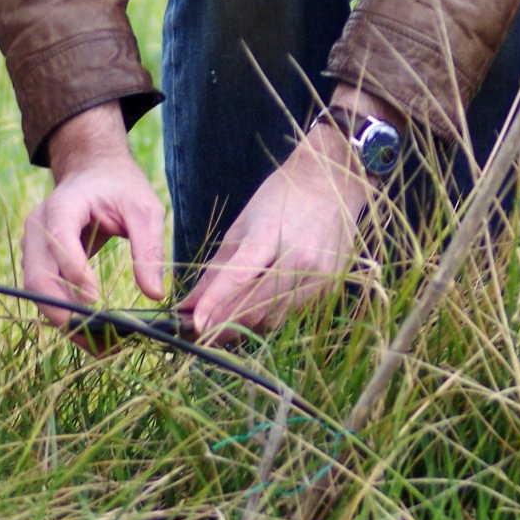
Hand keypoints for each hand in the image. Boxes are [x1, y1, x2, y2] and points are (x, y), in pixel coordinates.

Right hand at [21, 104, 168, 340]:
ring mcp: (34, 246)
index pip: (59, 240)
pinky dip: (66, 316)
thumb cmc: (121, 188)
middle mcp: (39, 227)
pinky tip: (92, 336)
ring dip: (64, 321)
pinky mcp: (39, 262)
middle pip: (37, 274)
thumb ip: (148, 247)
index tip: (95, 299)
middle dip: (61, 309)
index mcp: (63, 206)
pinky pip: (45, 294)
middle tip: (95, 337)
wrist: (94, 173)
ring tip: (98, 345)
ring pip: (37, 291)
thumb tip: (154, 293)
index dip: (73, 271)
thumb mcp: (144, 209)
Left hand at [177, 117, 371, 344]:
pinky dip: (267, 317)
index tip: (194, 324)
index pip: (239, 276)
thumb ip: (216, 269)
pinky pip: (289, 314)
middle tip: (197, 334)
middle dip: (222, 326)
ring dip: (243, 327)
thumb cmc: (280, 200)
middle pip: (255, 306)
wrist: (331, 185)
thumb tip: (189, 304)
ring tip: (220, 325)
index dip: (214, 303)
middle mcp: (299, 259)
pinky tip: (252, 311)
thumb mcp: (242, 226)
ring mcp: (317, 276)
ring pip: (272, 318)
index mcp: (271, 235)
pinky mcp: (328, 288)